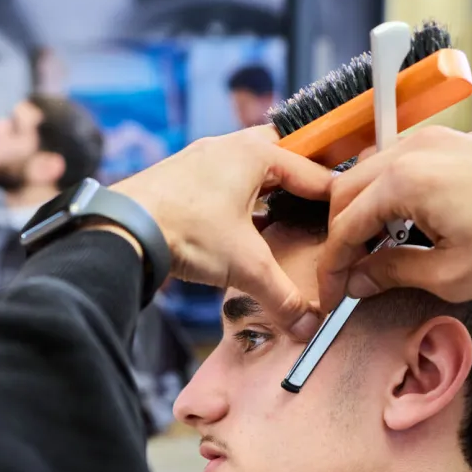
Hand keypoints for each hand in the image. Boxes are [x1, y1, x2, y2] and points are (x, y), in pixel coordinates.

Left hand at [112, 126, 331, 327]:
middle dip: (298, 180)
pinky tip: (239, 224)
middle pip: (278, 156)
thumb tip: (307, 323)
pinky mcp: (179, 177)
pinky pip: (220, 181)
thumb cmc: (185, 230)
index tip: (348, 211)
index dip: (332, 195)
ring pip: (246, 168)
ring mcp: (200, 159)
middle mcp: (227, 147)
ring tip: (281, 214)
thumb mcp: (245, 265)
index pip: (310, 171)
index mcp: (254, 153)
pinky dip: (237, 199)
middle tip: (316, 204)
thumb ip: (281, 294)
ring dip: (264, 189)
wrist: (123, 228)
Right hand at [318, 127, 471, 308]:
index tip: (331, 295)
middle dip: (340, 236)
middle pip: (347, 191)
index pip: (345, 225)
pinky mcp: (456, 142)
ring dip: (362, 213)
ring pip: (371, 174)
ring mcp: (436, 140)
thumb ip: (393, 273)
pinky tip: (404, 227)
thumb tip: (358, 280)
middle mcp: (414, 150)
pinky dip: (388, 195)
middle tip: (346, 276)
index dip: (333, 267)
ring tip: (373, 254)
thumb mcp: (451, 276)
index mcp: (406, 181)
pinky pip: (401, 165)